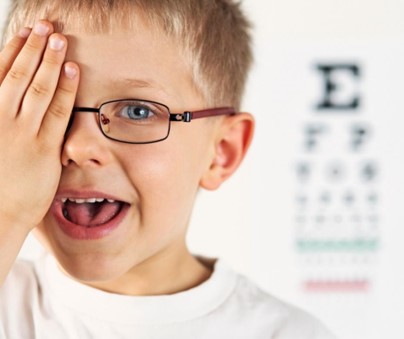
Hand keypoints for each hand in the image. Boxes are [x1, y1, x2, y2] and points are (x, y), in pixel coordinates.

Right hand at [0, 21, 79, 229]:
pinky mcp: (44, 148)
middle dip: (34, 47)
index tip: (25, 33)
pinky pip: (58, 112)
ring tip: (59, 38)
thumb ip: (2, 120)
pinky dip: (65, 89)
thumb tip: (12, 102)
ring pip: (39, 88)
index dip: (13, 51)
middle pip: (21, 75)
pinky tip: (72, 70)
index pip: (0, 74)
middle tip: (46, 25)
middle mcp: (1, 118)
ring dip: (50, 60)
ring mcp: (23, 132)